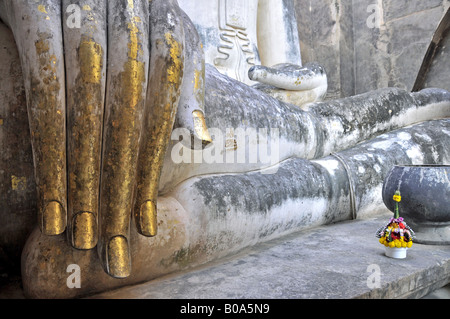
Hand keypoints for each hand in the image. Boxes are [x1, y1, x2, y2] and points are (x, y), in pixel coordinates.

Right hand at [0, 0, 185, 277]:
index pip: (158, 119)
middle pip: (123, 123)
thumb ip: (184, 84)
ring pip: (83, 113)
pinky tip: (51, 193)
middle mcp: (125, 26)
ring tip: (78, 232)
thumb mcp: (171, 37)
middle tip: (110, 243)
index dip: (150, 174)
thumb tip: (203, 139)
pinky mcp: (33, 13)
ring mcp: (79, 18)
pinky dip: (47, 144)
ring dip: (80, 178)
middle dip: (115, 188)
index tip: (145, 224)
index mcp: (162, 33)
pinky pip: (41, 89)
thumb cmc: (135, 5)